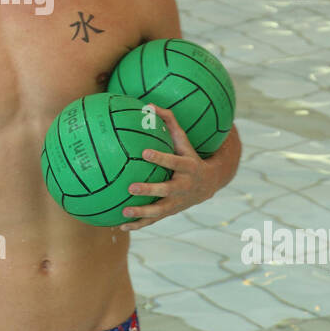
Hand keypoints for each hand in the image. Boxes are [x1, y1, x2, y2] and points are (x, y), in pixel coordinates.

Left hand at [118, 108, 240, 231]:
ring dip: (142, 212)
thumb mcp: (184, 140)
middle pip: (166, 190)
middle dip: (149, 190)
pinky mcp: (170, 212)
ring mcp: (177, 202)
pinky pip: (153, 220)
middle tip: (131, 187)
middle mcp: (183, 186)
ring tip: (124, 212)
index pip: (173, 161)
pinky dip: (138, 224)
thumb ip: (169, 121)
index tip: (144, 152)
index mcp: (187, 167)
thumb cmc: (190, 155)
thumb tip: (148, 104)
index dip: (160, 157)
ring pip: (159, 210)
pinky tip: (120, 226)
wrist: (209, 184)